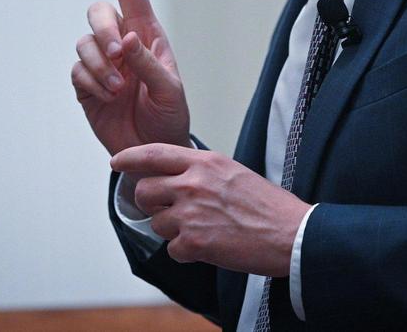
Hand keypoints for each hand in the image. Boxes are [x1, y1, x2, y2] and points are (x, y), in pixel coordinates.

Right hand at [72, 0, 190, 155]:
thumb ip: (148, 64)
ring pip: (84, 42)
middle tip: (117, 54)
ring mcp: (102, 63)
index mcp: (147, 35)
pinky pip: (77, 71)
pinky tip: (107, 97)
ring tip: (118, 89)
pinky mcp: (86, 85)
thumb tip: (126, 38)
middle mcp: (121, 43)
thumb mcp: (170, 90)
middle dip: (103, 29)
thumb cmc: (169, 116)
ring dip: (99, 64)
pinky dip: (91, 82)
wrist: (153, 151)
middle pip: (98, 12)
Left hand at [111, 143, 311, 276]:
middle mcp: (192, 184)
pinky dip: (186, 251)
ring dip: (173, 230)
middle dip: (151, 203)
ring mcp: (191, 213)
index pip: (153, 154)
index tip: (116, 162)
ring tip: (202, 229)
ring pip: (156, 223)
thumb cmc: (266, 205)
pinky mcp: (194, 242)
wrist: (290, 233)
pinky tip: (209, 245)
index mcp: (204, 163)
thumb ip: (200, 171)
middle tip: (169, 209)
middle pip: (144, 191)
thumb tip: (176, 178)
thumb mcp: (232, 172)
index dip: (129, 158)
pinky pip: (172, 249)